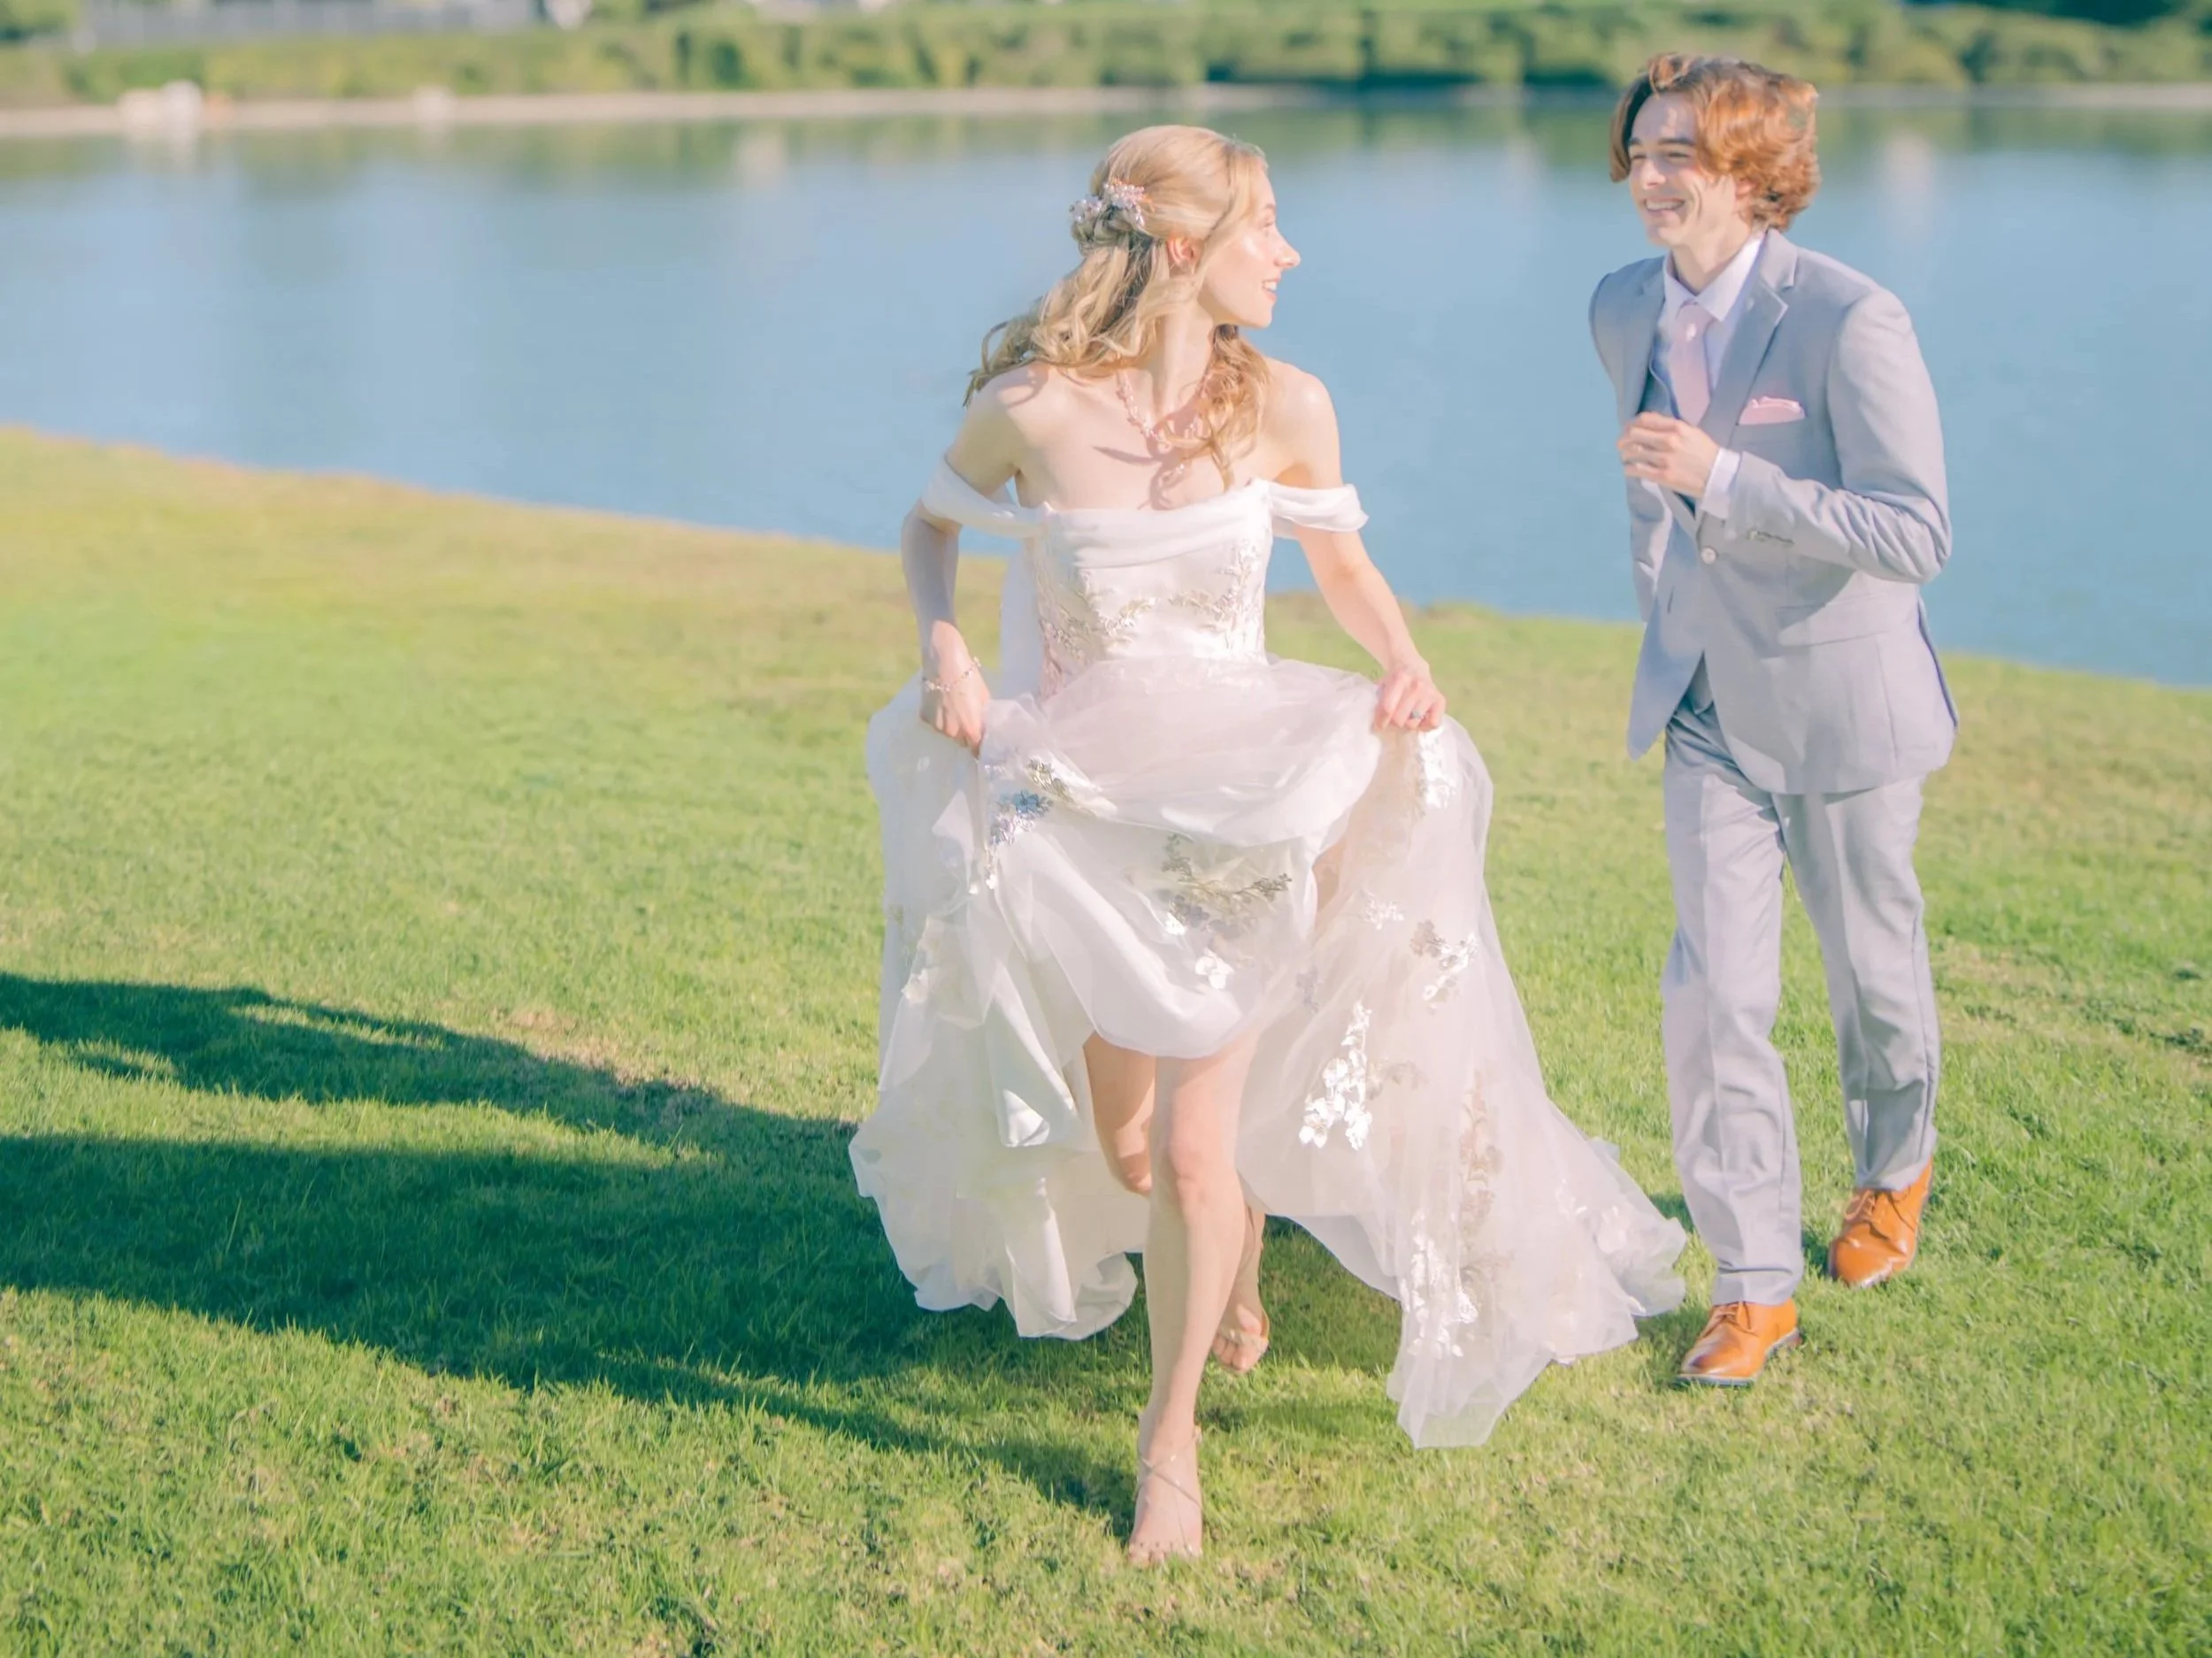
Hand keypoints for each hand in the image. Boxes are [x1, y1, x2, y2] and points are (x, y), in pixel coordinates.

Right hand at [919, 637, 988, 752]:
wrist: (943, 660)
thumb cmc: (968, 676)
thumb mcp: (983, 696)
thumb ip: (982, 715)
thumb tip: (983, 723)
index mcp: (970, 730)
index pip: (976, 748)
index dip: (979, 746)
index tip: (980, 740)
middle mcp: (952, 733)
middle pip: (960, 741)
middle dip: (965, 734)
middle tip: (967, 719)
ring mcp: (936, 726)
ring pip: (946, 732)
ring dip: (951, 725)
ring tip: (952, 708)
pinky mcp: (924, 717)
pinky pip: (934, 722)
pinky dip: (938, 716)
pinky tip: (940, 703)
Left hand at [1375, 657, 1444, 733]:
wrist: (1412, 666)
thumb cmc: (1394, 680)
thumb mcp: (1383, 686)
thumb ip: (1381, 703)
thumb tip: (1379, 726)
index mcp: (1400, 678)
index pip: (1388, 709)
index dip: (1381, 721)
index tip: (1379, 726)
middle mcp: (1417, 686)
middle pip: (1400, 719)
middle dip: (1393, 724)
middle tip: (1393, 721)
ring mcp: (1430, 693)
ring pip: (1413, 723)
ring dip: (1407, 724)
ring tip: (1406, 717)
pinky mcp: (1440, 700)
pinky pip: (1433, 723)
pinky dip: (1425, 726)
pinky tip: (1420, 720)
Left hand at [1619, 413, 1720, 497]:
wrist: (1717, 475)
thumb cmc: (1705, 452)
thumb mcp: (1691, 432)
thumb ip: (1670, 427)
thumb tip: (1649, 425)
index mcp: (1676, 427)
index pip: (1645, 419)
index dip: (1631, 423)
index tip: (1628, 429)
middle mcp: (1668, 440)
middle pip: (1634, 434)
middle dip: (1623, 439)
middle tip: (1622, 445)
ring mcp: (1664, 458)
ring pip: (1632, 452)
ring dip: (1625, 454)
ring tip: (1626, 457)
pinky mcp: (1662, 475)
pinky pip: (1637, 469)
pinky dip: (1628, 468)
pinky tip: (1629, 469)